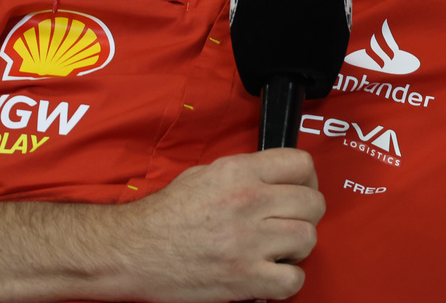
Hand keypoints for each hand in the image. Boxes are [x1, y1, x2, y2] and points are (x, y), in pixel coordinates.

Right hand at [118, 149, 325, 302]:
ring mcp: (249, 242)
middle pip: (313, 203)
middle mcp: (248, 202)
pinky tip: (271, 273)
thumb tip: (274, 179)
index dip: (307, 178)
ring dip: (297, 246)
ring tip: (278, 248)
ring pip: (308, 238)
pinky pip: (293, 280)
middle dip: (306, 213)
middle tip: (290, 221)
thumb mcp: (203, 174)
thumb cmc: (164, 216)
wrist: (132, 251)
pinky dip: (287, 280)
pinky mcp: (244, 278)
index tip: (301, 189)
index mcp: (239, 172)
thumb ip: (244, 172)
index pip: (301, 164)